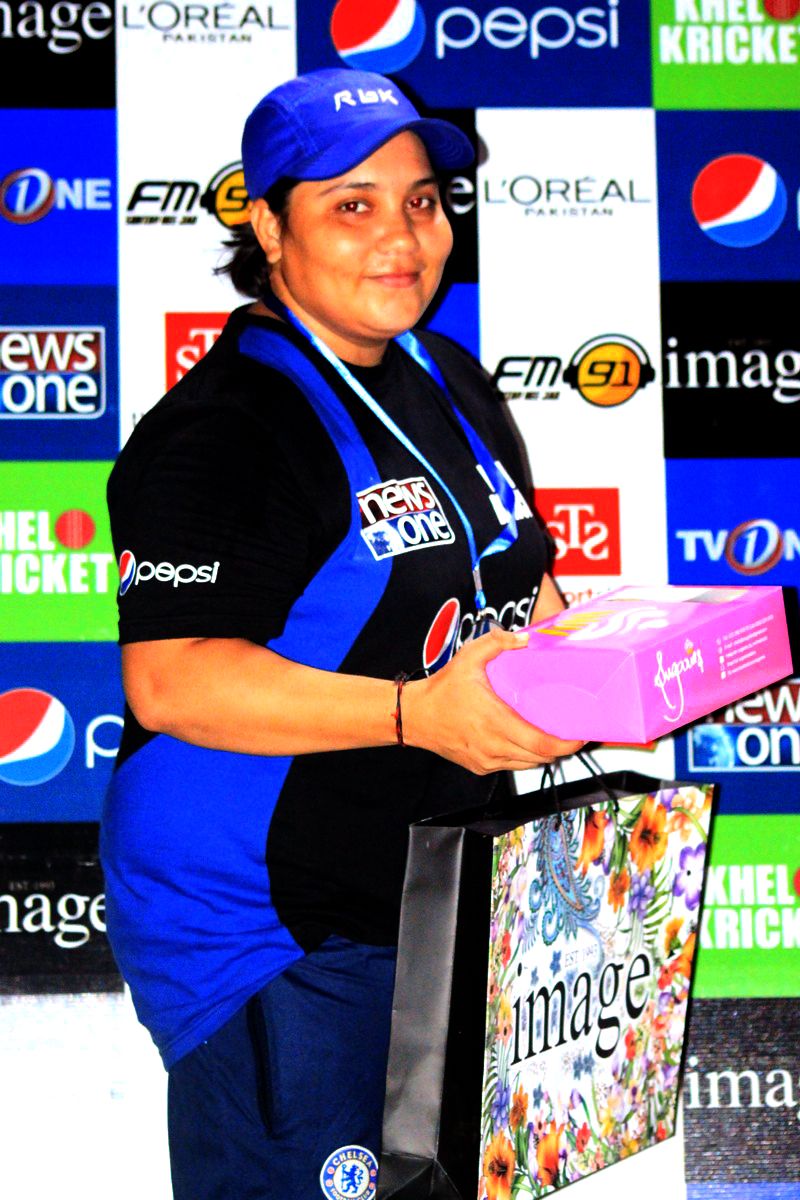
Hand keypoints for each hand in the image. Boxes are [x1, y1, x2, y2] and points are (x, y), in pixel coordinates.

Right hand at [402, 627, 583, 774]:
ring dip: (541, 753)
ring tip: (550, 737)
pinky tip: (523, 740)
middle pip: (540, 758)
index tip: (580, 736)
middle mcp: (494, 746)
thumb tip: (525, 639)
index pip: (542, 744)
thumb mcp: (468, 658)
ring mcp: (487, 760)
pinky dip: (522, 756)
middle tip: (571, 734)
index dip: (566, 745)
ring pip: (527, 764)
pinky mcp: (480, 767)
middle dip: (560, 748)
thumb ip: (498, 643)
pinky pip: (510, 766)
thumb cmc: (441, 690)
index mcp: (496, 722)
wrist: (414, 716)